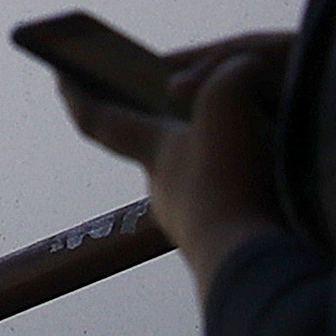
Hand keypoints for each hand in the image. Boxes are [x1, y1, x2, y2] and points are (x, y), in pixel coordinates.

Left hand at [60, 31, 295, 293]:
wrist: (257, 263)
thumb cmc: (232, 177)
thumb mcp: (230, 98)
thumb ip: (232, 72)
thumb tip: (244, 73)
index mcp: (154, 152)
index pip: (98, 120)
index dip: (77, 94)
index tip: (59, 73)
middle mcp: (166, 190)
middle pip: (157, 148)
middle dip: (169, 124)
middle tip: (192, 100)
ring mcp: (196, 225)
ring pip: (202, 181)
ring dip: (222, 160)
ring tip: (258, 138)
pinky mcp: (229, 247)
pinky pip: (235, 207)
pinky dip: (248, 188)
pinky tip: (275, 182)